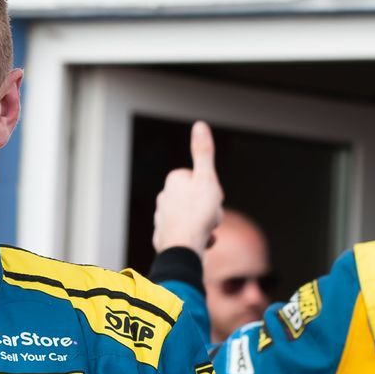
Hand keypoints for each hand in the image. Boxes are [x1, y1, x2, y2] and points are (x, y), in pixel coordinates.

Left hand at [152, 120, 224, 252]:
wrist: (183, 248)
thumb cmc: (197, 213)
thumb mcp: (207, 178)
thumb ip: (203, 153)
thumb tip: (199, 125)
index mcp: (174, 181)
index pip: (201, 180)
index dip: (212, 190)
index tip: (212, 199)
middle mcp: (164, 197)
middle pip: (197, 200)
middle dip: (207, 209)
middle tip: (210, 217)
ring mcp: (162, 218)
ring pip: (193, 218)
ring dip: (203, 225)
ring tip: (205, 232)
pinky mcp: (163, 237)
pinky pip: (187, 235)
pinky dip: (196, 238)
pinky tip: (201, 243)